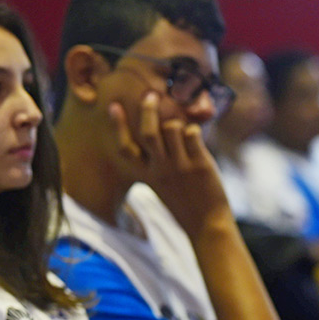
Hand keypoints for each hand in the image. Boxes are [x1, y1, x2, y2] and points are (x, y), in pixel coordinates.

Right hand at [108, 93, 228, 234]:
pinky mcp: (199, 164)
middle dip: (148, 109)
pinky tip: (195, 136)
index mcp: (145, 175)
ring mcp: (180, 166)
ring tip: (181, 128)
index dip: (118, 125)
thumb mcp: (159, 184)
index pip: (125, 147)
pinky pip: (193, 133)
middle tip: (150, 95)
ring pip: (173, 128)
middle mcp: (159, 169)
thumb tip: (158, 130)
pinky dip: (194, 129)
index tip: (113, 106)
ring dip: (177, 122)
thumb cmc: (182, 200)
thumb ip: (154, 161)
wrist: (205, 224)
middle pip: (149, 131)